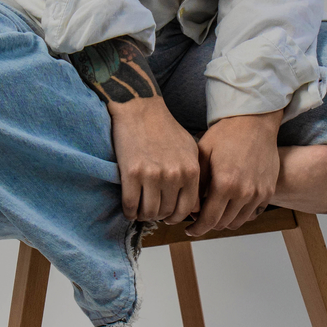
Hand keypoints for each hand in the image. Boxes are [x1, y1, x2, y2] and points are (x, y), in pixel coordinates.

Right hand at [109, 97, 201, 223]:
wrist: (140, 108)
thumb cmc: (165, 129)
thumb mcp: (190, 150)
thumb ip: (194, 176)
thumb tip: (196, 206)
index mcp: (191, 170)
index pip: (187, 209)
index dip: (176, 217)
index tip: (168, 216)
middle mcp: (174, 175)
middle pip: (166, 212)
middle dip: (159, 217)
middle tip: (152, 212)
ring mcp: (152, 175)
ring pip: (149, 212)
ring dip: (143, 216)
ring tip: (141, 210)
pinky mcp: (132, 173)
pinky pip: (131, 205)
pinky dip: (129, 212)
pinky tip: (130, 209)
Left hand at [187, 111, 283, 237]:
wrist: (255, 122)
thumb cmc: (226, 134)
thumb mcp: (203, 154)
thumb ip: (196, 184)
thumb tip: (192, 208)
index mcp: (224, 184)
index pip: (208, 220)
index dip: (196, 229)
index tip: (190, 230)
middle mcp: (243, 192)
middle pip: (222, 224)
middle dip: (208, 224)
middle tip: (199, 217)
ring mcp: (258, 193)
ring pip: (238, 222)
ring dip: (224, 220)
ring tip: (215, 210)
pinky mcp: (268, 191)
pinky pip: (252, 213)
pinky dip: (239, 213)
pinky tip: (230, 203)